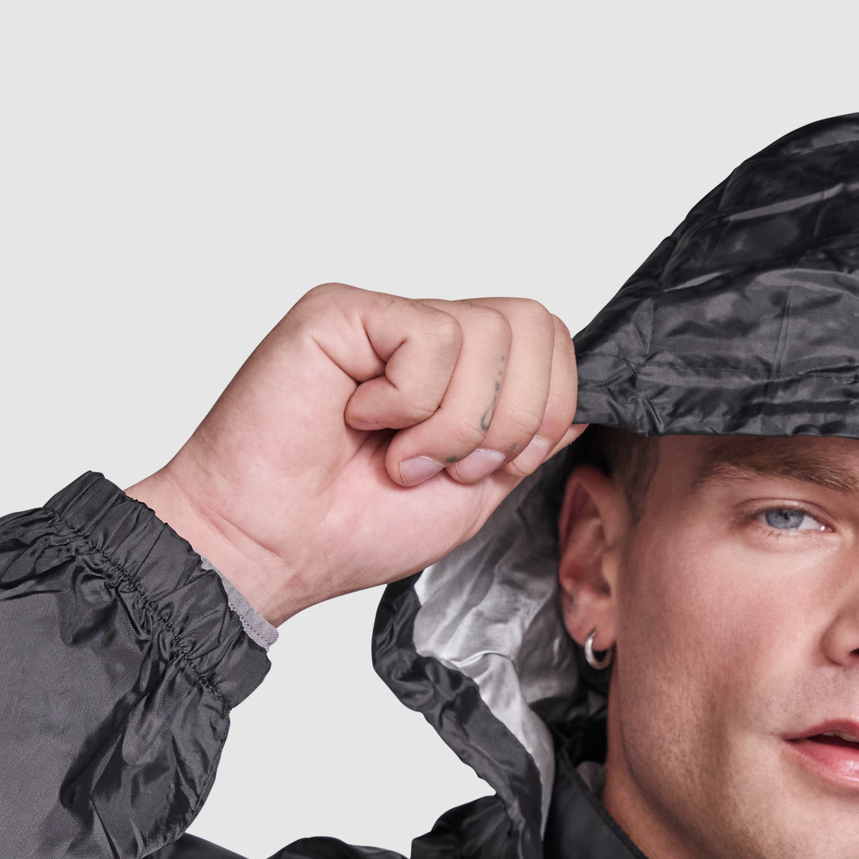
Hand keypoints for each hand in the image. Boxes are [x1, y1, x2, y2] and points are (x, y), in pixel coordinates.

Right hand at [127, 284, 581, 624]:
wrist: (276, 547)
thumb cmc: (351, 529)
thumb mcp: (476, 496)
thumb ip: (528, 443)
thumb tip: (581, 405)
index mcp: (459, 377)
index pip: (550, 341)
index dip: (547, 406)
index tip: (494, 466)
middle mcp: (426, 338)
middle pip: (534, 324)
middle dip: (510, 417)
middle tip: (449, 465)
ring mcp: (387, 320)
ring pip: (485, 335)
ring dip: (452, 423)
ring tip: (398, 454)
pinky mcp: (346, 312)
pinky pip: (428, 337)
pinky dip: (406, 403)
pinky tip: (359, 419)